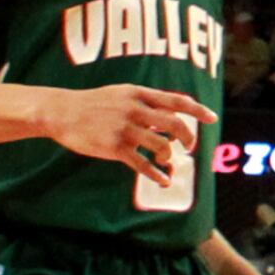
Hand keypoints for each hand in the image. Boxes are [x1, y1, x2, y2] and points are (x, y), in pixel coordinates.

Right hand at [54, 84, 214, 182]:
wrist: (61, 112)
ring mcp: (125, 129)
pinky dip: (156, 175)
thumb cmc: (94, 103)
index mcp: (139, 94)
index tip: (213, 118)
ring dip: (169, 156)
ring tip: (166, 160)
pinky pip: (142, 164)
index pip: (177, 101)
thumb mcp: (122, 93)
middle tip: (189, 146)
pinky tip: (164, 181)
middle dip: (188, 137)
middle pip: (175, 124)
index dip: (198, 110)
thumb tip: (172, 115)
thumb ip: (147, 102)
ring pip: (162, 145)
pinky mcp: (114, 148)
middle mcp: (135, 110)